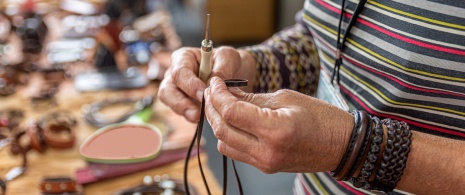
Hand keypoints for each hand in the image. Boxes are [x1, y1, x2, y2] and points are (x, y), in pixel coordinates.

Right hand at [158, 47, 255, 122]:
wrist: (235, 71)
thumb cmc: (228, 60)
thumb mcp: (229, 57)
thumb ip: (222, 68)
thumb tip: (212, 84)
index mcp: (184, 58)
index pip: (179, 72)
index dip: (189, 84)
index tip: (203, 94)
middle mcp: (176, 74)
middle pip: (167, 90)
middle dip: (180, 103)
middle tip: (197, 113)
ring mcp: (178, 90)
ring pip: (171, 103)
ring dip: (185, 112)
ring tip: (199, 117)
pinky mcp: (185, 103)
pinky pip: (183, 112)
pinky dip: (192, 116)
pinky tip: (204, 117)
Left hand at [204, 77, 353, 172]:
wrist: (341, 145)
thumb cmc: (320, 117)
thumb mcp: (285, 98)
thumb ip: (251, 98)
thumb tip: (226, 92)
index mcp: (275, 130)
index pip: (231, 112)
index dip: (217, 95)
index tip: (215, 82)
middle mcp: (266, 151)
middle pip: (222, 129)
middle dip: (211, 107)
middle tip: (211, 91)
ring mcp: (264, 162)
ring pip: (224, 143)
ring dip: (217, 122)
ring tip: (219, 104)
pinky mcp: (264, 166)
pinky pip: (235, 152)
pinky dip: (228, 135)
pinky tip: (231, 120)